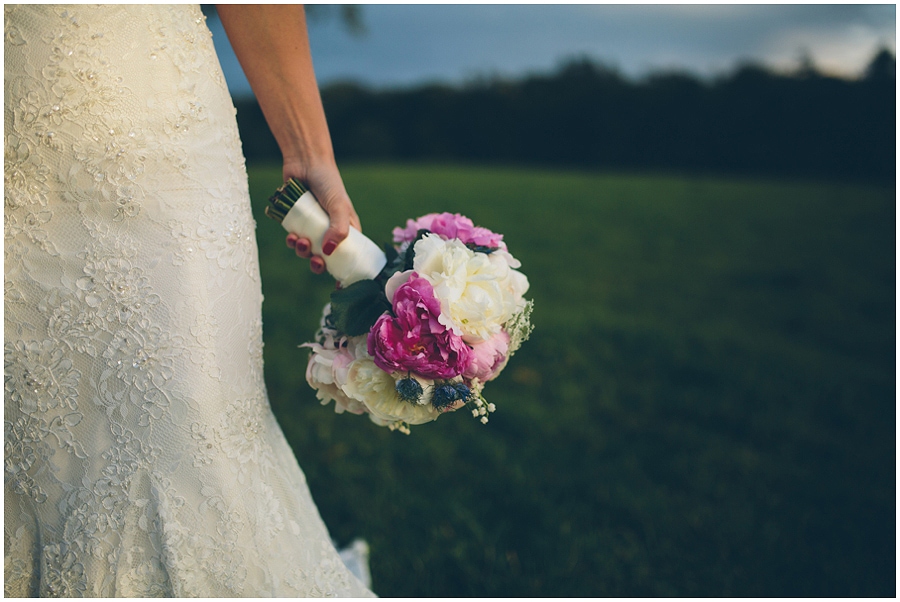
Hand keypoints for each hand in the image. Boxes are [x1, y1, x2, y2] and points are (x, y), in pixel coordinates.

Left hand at [282, 159, 360, 274]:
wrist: (305, 162)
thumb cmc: (328, 182)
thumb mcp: (339, 206)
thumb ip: (337, 229)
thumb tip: (327, 253)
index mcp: (347, 230)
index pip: (350, 256)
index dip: (345, 272)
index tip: (339, 285)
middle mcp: (330, 231)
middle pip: (326, 259)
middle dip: (319, 265)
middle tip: (316, 261)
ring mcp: (313, 228)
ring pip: (308, 251)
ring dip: (302, 252)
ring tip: (299, 241)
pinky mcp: (297, 222)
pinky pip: (294, 240)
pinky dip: (292, 242)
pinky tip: (291, 235)